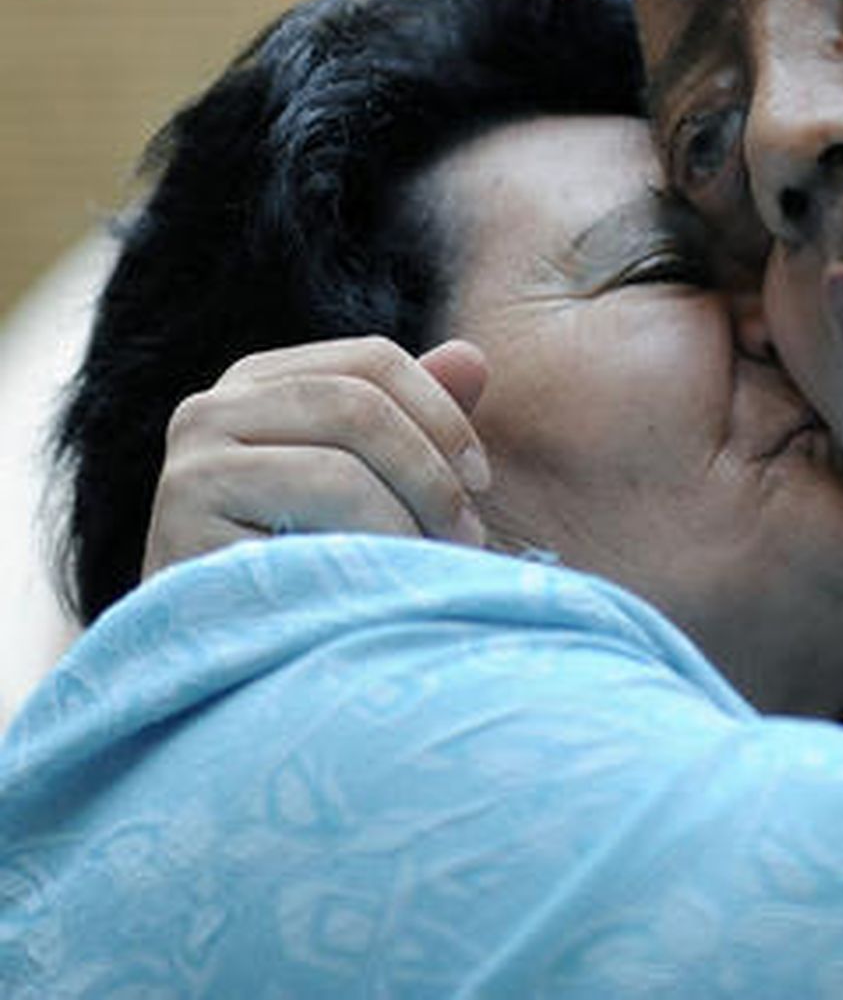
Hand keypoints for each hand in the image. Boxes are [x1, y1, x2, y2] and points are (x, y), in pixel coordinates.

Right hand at [143, 336, 490, 578]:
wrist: (229, 664)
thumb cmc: (313, 562)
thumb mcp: (369, 478)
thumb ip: (414, 416)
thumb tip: (473, 356)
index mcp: (257, 382)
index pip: (372, 360)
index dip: (444, 416)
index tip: (481, 480)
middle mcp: (208, 410)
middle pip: (358, 406)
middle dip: (430, 474)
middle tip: (466, 536)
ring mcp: (189, 471)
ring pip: (338, 470)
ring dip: (404, 526)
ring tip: (425, 570)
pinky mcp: (183, 536)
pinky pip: (304, 536)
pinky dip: (362, 562)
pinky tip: (376, 595)